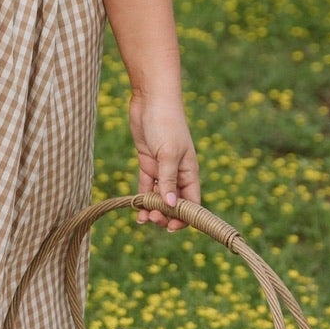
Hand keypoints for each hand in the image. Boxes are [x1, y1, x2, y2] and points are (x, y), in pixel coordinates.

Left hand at [129, 88, 201, 231]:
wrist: (151, 100)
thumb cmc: (166, 123)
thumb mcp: (168, 153)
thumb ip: (169, 180)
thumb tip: (172, 205)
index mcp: (190, 172)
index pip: (192, 202)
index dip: (185, 218)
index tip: (171, 228)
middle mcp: (178, 173)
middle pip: (175, 203)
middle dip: (165, 215)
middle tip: (153, 220)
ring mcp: (162, 169)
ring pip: (159, 197)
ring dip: (153, 210)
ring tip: (143, 219)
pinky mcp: (148, 163)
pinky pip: (146, 187)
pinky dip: (142, 199)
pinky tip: (137, 210)